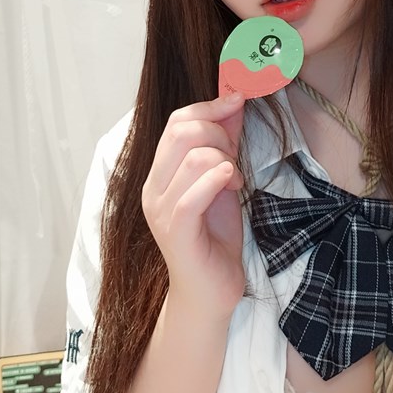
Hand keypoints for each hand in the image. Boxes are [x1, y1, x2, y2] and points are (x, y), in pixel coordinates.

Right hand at [142, 92, 245, 319]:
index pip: (176, 122)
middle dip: (220, 134)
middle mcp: (153, 188)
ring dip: (224, 160)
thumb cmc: (215, 237)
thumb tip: (235, 102)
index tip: (239, 101)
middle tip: (236, 157)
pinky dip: (218, 180)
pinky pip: (192, 194)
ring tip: (235, 180)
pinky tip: (233, 186)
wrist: (211, 291)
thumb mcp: (223, 180)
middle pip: (182, 132)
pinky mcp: (176, 232)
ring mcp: (161, 210)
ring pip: (191, 158)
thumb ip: (225, 143)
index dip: (210, 106)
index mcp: (160, 173)